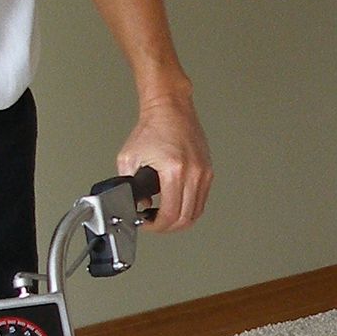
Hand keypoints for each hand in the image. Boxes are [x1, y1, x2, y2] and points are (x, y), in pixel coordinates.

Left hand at [119, 94, 211, 231]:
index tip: (147, 224)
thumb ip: (130, 186)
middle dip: (168, 227)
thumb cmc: (152, 127)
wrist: (170, 108)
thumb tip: (140, 205)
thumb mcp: (129, 158)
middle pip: (186, 218)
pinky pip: (201, 198)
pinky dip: (189, 207)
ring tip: (165, 217)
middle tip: (155, 224)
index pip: (171, 213)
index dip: (157, 226)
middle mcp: (193, 172)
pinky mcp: (207, 170)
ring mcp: (204, 172)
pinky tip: (177, 204)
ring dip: (180, 219)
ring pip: (196, 211)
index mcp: (174, 170)